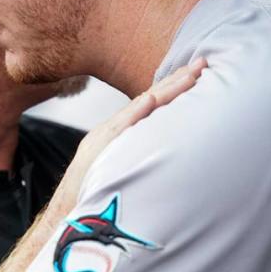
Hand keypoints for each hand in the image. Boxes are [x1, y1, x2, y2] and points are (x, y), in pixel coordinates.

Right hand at [66, 57, 206, 187]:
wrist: (67, 208)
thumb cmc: (94, 187)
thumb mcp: (118, 159)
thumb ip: (138, 142)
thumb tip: (164, 138)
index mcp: (126, 129)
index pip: (156, 101)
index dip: (176, 85)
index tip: (198, 71)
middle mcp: (119, 128)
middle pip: (153, 99)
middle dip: (178, 80)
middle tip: (203, 63)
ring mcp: (109, 135)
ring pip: (142, 109)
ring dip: (165, 91)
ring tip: (187, 76)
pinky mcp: (100, 146)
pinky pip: (121, 129)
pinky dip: (135, 113)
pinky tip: (150, 100)